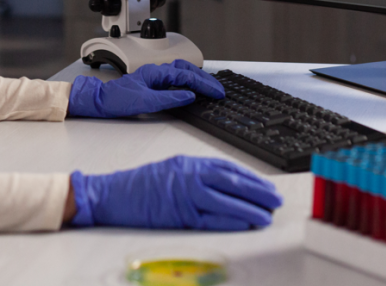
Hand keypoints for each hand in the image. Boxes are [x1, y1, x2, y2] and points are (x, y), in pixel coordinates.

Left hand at [68, 59, 223, 117]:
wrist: (99, 101)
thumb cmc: (117, 100)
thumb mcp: (146, 102)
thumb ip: (169, 99)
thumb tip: (189, 96)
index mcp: (156, 72)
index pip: (186, 76)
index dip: (204, 84)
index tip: (216, 93)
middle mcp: (156, 70)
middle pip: (187, 69)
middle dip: (205, 79)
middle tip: (218, 90)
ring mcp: (154, 75)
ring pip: (181, 71)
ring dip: (197, 77)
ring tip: (209, 87)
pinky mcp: (152, 82)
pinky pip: (175, 77)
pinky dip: (187, 80)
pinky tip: (191, 88)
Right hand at [69, 156, 282, 230]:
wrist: (110, 194)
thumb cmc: (138, 184)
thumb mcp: (170, 168)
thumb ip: (195, 174)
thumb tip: (224, 185)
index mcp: (188, 163)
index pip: (226, 167)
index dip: (250, 177)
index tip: (265, 185)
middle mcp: (188, 175)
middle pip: (231, 182)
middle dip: (257, 191)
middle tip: (275, 199)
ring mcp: (184, 195)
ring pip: (226, 200)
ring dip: (250, 207)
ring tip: (267, 215)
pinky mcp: (178, 215)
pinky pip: (211, 218)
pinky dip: (231, 220)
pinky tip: (245, 223)